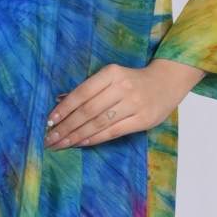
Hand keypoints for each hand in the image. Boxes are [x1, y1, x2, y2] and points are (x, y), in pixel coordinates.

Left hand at [43, 59, 204, 148]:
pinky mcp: (143, 120)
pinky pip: (113, 132)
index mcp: (112, 73)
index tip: (49, 120)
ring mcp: (134, 104)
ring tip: (61, 144)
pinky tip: (80, 143)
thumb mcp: (111, 76)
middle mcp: (122, 88)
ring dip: (77, 136)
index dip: (65, 108)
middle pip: (88, 111)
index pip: (82, 93)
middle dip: (66, 127)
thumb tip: (60, 101)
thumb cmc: (132, 80)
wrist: (166, 82)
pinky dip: (94, 139)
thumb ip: (89, 88)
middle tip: (49, 138)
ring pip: (99, 123)